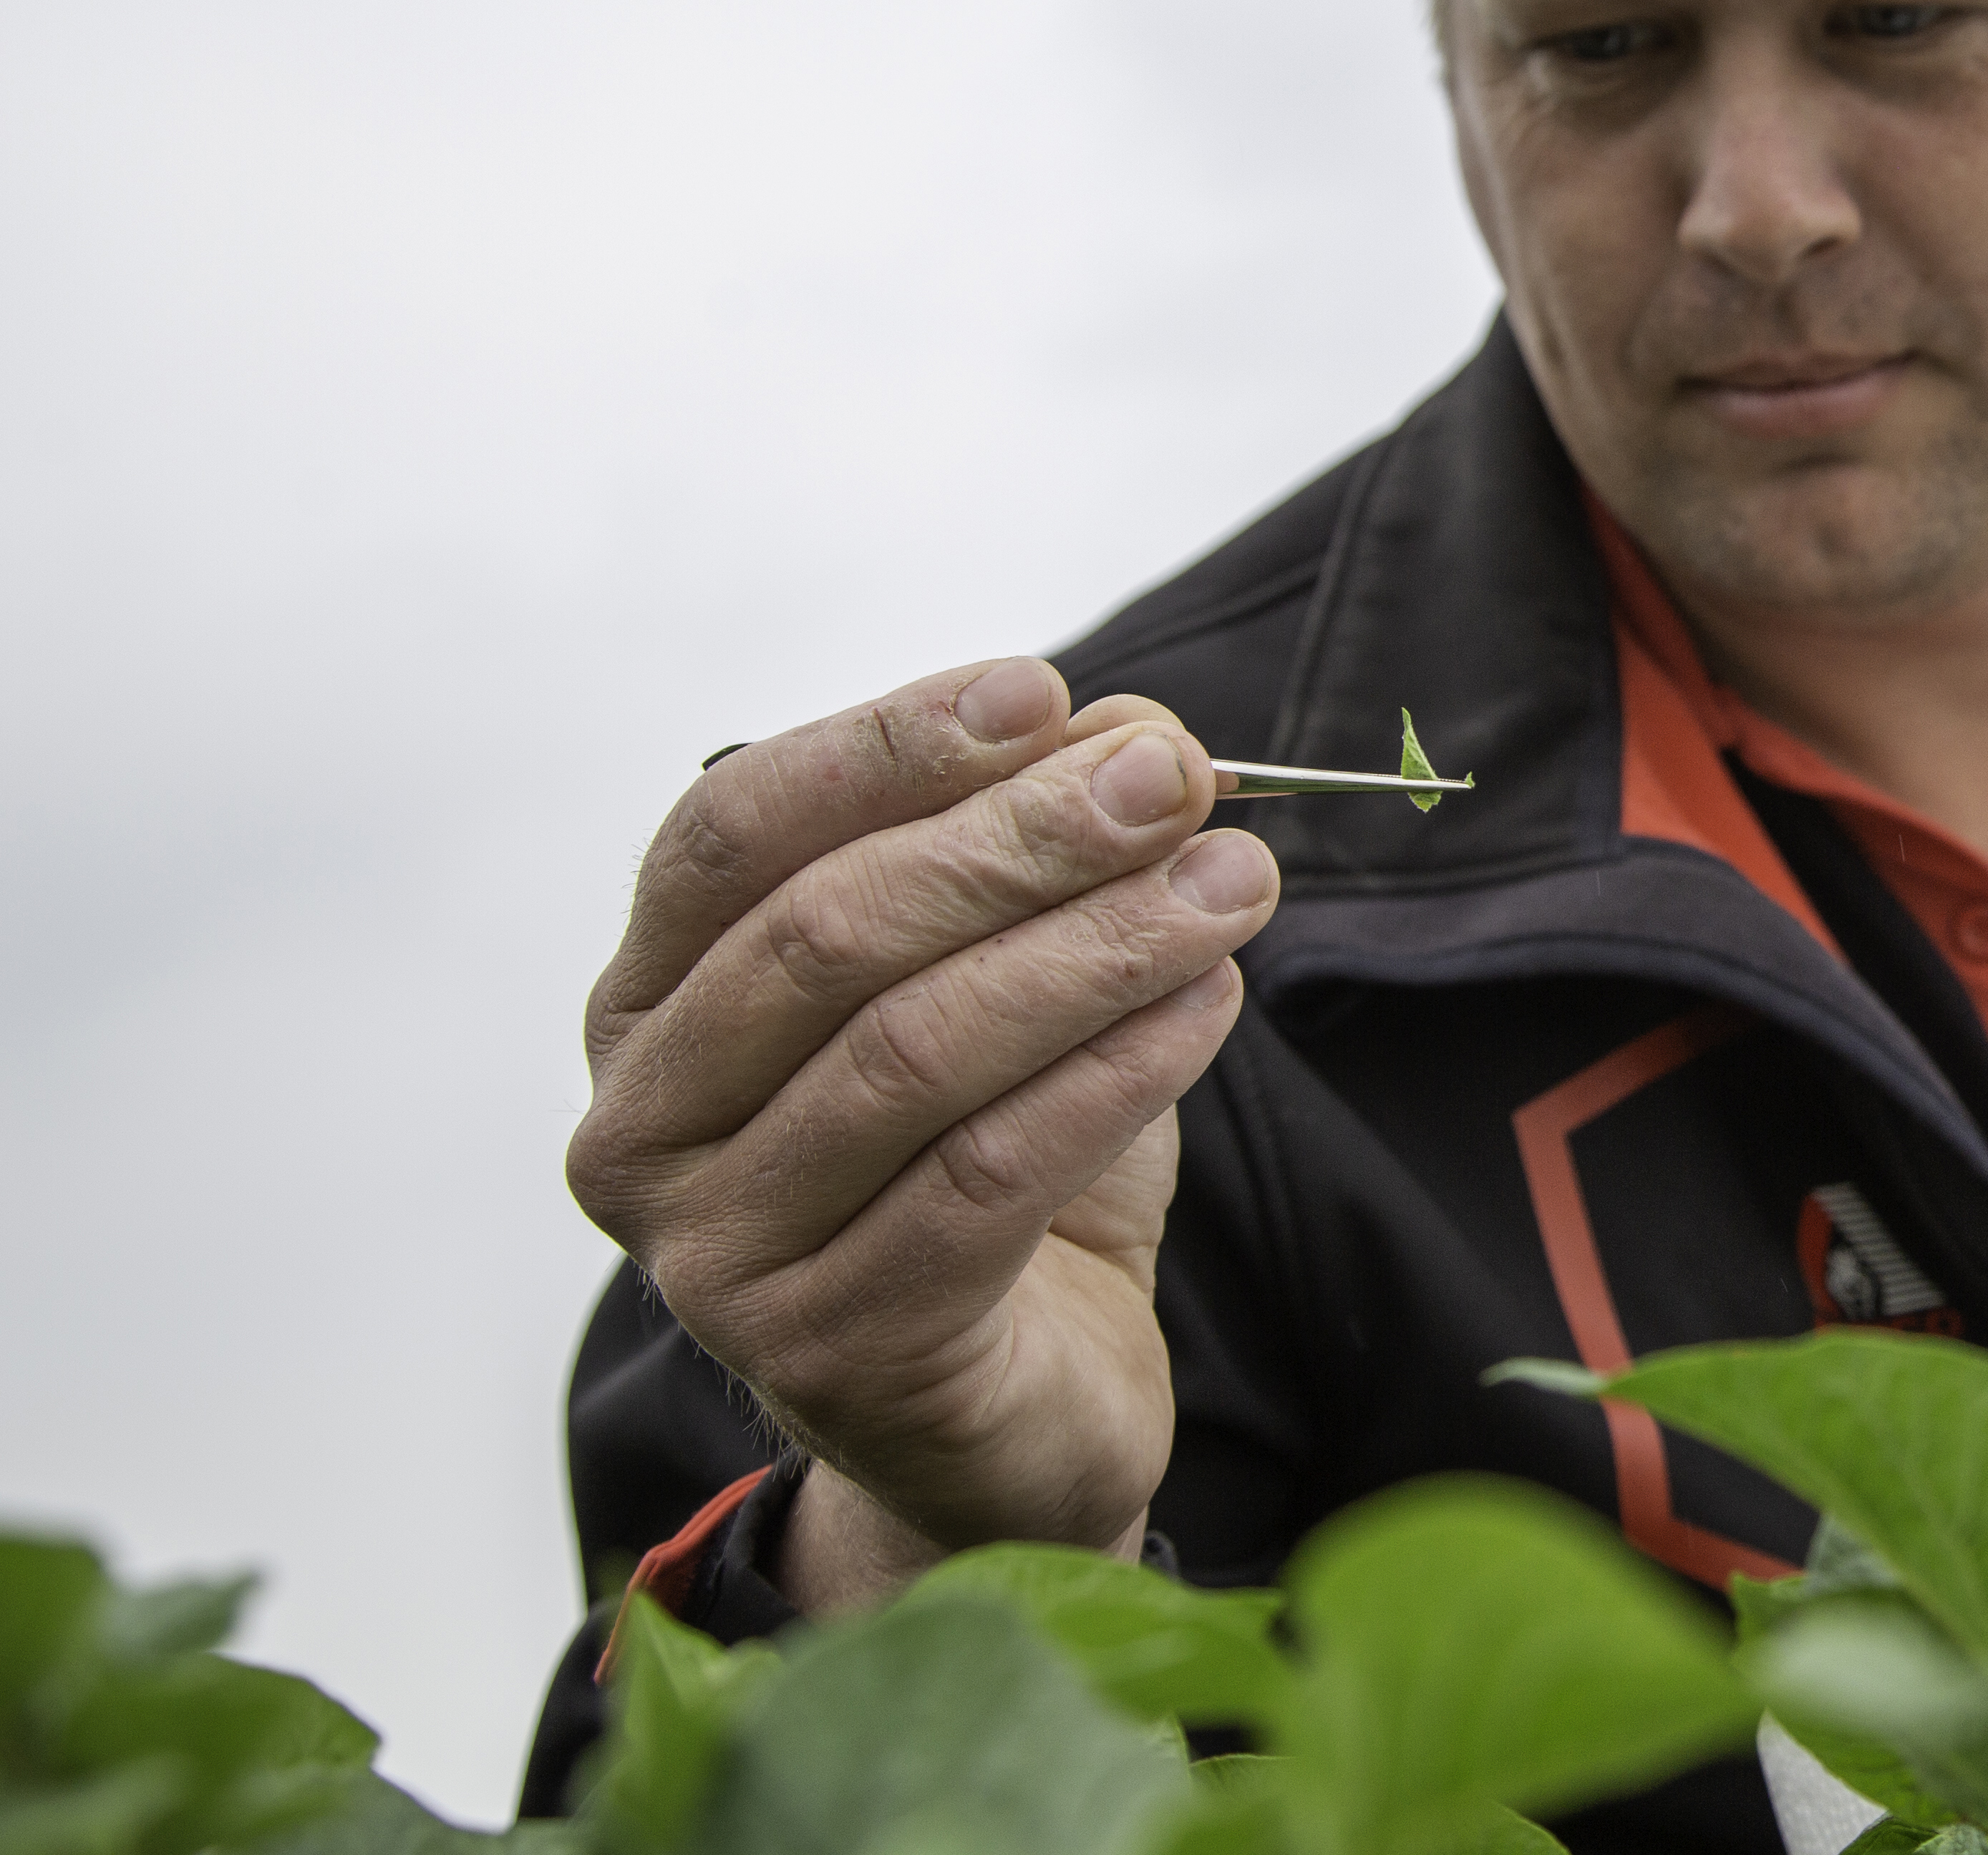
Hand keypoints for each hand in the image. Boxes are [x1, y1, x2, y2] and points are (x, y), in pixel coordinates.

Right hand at [565, 657, 1278, 1609]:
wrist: (1014, 1410)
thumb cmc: (992, 1165)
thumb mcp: (1009, 976)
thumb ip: (1040, 848)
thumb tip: (1134, 729)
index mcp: (647, 1002)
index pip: (729, 833)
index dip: (884, 750)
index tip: (1042, 692)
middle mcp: (641, 1126)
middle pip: (828, 935)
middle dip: (1018, 838)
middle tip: (1175, 779)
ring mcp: (717, 1253)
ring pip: (912, 1054)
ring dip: (1094, 948)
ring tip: (1232, 884)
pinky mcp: (826, 1350)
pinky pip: (985, 1176)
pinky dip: (1115, 1073)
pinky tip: (1209, 1002)